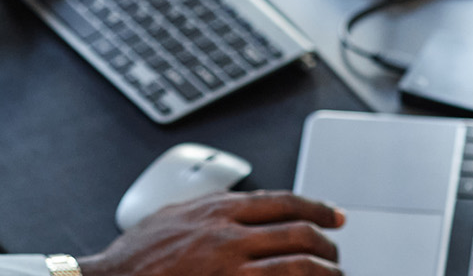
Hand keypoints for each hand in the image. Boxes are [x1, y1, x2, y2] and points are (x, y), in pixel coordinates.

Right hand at [80, 191, 343, 275]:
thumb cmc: (137, 256)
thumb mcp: (175, 216)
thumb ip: (212, 209)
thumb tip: (246, 206)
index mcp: (217, 210)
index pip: (284, 202)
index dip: (317, 208)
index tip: (335, 216)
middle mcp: (228, 236)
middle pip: (298, 233)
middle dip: (327, 245)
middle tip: (335, 254)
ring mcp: (230, 270)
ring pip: (298, 266)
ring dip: (324, 272)